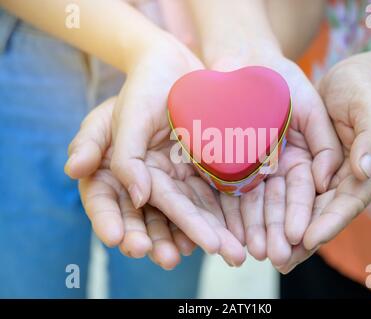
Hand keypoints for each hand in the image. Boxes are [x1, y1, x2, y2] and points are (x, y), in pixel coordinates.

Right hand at [67, 98, 245, 267]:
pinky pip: (203, 202)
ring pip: (177, 216)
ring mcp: (169, 182)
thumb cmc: (142, 89)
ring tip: (208, 252)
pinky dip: (211, 220)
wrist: (176, 69)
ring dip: (191, 237)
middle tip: (168, 259)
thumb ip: (122, 155)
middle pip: (144, 218)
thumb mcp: (123, 115)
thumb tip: (137, 196)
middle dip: (157, 241)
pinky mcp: (195, 177)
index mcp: (109, 170)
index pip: (104, 203)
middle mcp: (140, 183)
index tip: (120, 240)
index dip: (110, 222)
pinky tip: (222, 236)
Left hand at [277, 57, 370, 272]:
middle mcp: (340, 180)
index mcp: (364, 171)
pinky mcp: (298, 167)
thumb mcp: (369, 106)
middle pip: (319, 215)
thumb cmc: (361, 89)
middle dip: (299, 238)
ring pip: (298, 208)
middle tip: (279, 259)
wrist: (343, 81)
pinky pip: (282, 191)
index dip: (328, 223)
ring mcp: (318, 176)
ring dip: (279, 230)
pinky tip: (250, 224)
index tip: (308, 239)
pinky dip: (268, 208)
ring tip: (260, 251)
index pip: (346, 203)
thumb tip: (363, 172)